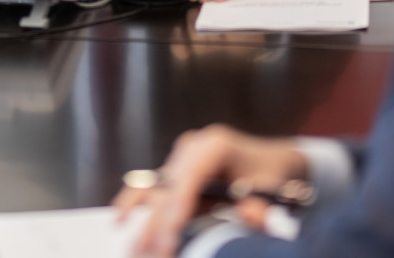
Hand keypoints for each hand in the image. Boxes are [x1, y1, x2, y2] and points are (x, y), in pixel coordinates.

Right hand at [113, 124, 306, 256]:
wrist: (271, 161)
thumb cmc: (271, 176)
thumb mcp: (273, 192)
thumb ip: (262, 207)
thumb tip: (250, 216)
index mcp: (215, 145)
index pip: (189, 178)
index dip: (177, 210)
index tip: (169, 239)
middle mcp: (192, 147)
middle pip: (168, 189)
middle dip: (158, 226)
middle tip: (153, 255)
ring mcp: (180, 157)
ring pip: (154, 190)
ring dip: (142, 221)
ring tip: (132, 248)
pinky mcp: (174, 170)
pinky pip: (152, 188)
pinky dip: (136, 205)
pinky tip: (120, 221)